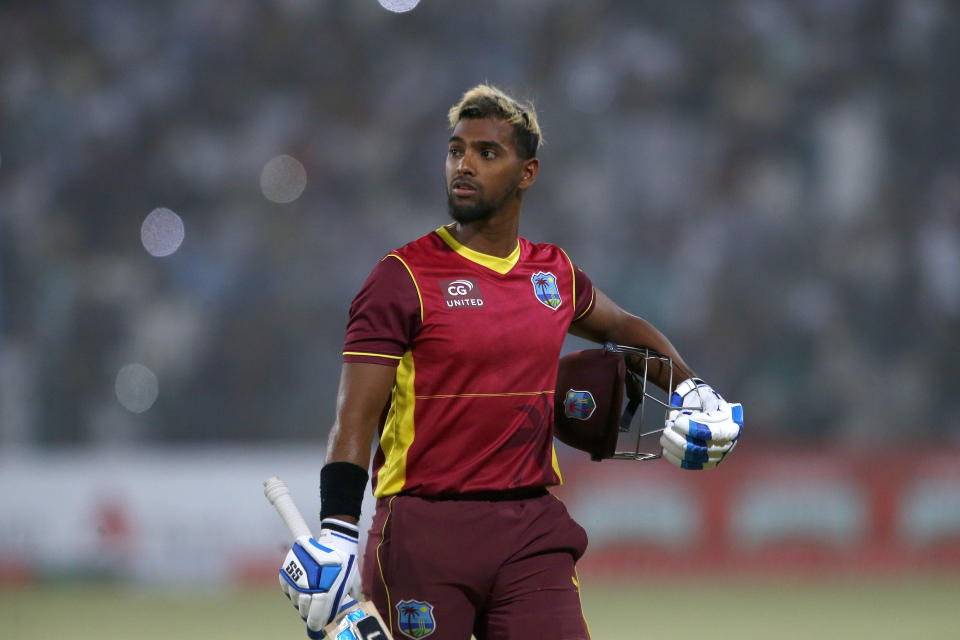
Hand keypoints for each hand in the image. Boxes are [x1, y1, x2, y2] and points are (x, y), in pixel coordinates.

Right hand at [279, 519, 361, 638]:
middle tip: (314, 608)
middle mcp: (309, 586)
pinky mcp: (290, 566)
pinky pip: (285, 586)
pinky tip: (299, 586)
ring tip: (309, 592)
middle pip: (303, 609)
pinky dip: (291, 588)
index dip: (315, 625)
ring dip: (300, 599)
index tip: (316, 628)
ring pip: (294, 598)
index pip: (315, 618)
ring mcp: (298, 576)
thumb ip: (348, 599)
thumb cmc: (346, 562)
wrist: (338, 540)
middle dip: (309, 612)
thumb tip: (345, 611)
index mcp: (326, 592)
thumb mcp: (352, 583)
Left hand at [660, 378, 741, 469]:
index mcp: (732, 426)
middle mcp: (729, 443)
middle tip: (667, 430)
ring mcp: (718, 455)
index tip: (678, 422)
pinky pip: (691, 465)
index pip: (715, 432)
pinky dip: (675, 458)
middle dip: (680, 439)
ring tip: (664, 437)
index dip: (695, 429)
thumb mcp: (702, 398)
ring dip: (675, 447)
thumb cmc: (702, 400)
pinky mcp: (707, 463)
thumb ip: (693, 409)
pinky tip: (666, 450)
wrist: (703, 405)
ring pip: (694, 456)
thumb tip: (676, 422)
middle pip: (702, 447)